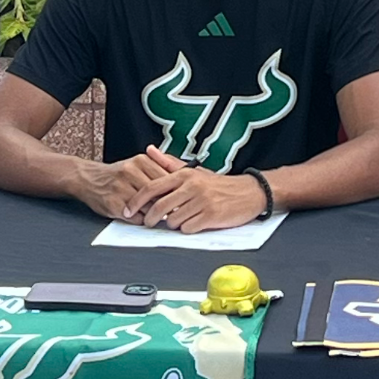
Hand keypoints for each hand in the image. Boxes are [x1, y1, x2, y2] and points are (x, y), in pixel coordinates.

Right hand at [73, 152, 175, 222]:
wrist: (88, 179)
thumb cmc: (117, 174)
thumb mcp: (137, 164)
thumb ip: (158, 167)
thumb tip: (183, 176)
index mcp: (140, 161)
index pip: (166, 178)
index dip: (175, 191)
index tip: (182, 199)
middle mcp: (130, 172)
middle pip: (159, 193)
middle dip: (167, 204)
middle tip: (175, 211)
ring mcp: (121, 188)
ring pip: (148, 206)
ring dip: (155, 214)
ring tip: (159, 216)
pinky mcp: (113, 204)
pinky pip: (135, 217)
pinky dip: (142, 220)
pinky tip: (143, 218)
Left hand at [128, 160, 268, 233]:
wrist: (249, 192)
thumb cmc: (218, 184)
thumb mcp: (194, 171)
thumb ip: (169, 163)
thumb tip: (149, 150)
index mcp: (185, 175)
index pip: (152, 187)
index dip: (136, 200)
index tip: (128, 210)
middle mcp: (192, 186)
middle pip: (159, 206)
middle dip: (149, 218)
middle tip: (146, 222)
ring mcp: (202, 201)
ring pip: (173, 220)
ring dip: (172, 224)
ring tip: (179, 219)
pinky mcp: (211, 216)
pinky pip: (188, 228)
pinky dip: (187, 229)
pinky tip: (193, 223)